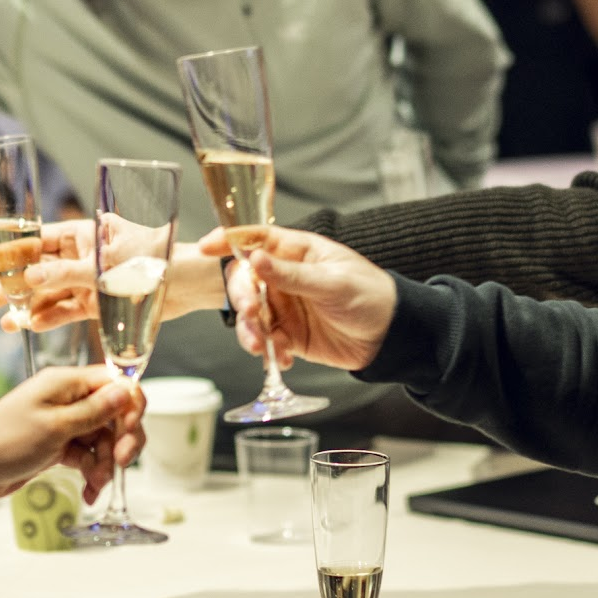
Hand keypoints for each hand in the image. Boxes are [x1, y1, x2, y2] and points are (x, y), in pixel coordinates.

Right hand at [0, 218, 224, 331]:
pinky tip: (33, 326)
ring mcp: (91, 281)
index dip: (18, 252)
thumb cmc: (154, 260)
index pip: (42, 240)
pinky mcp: (100, 302)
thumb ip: (67, 273)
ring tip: (8, 323)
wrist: (189, 284)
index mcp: (86, 234)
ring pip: (53, 293)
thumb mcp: (106, 266)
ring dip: (31, 306)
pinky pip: (70, 309)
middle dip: (18, 285)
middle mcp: (84, 257)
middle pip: (42, 269)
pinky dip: (53, 317)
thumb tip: (29, 276)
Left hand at [0, 365, 144, 502]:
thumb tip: (127, 389)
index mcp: (66, 383)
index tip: (129, 432)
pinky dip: (92, 472)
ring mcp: (63, 423)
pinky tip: (90, 491)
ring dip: (106, 463)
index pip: (115, 382)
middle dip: (122, 440)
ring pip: (103, 439)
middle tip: (120, 463)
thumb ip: (94, 411)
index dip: (130, 406)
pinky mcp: (57, 445)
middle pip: (114, 413)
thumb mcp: (55, 427)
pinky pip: (87, 455)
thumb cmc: (3, 442)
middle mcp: (67, 399)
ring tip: (96, 485)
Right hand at [207, 224, 397, 371]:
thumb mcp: (332, 283)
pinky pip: (266, 341)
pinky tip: (284, 359)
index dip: (230, 239)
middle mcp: (285, 278)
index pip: (257, 238)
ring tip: (262, 347)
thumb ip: (291, 275)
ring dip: (250, 331)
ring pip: (250, 315)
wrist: (390, 337)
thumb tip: (255, 259)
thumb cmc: (370, 296)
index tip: (207, 247)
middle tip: (251, 312)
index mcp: (298, 253)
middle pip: (245, 281)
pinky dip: (269, 351)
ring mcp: (286, 306)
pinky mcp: (289, 334)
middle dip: (242, 298)